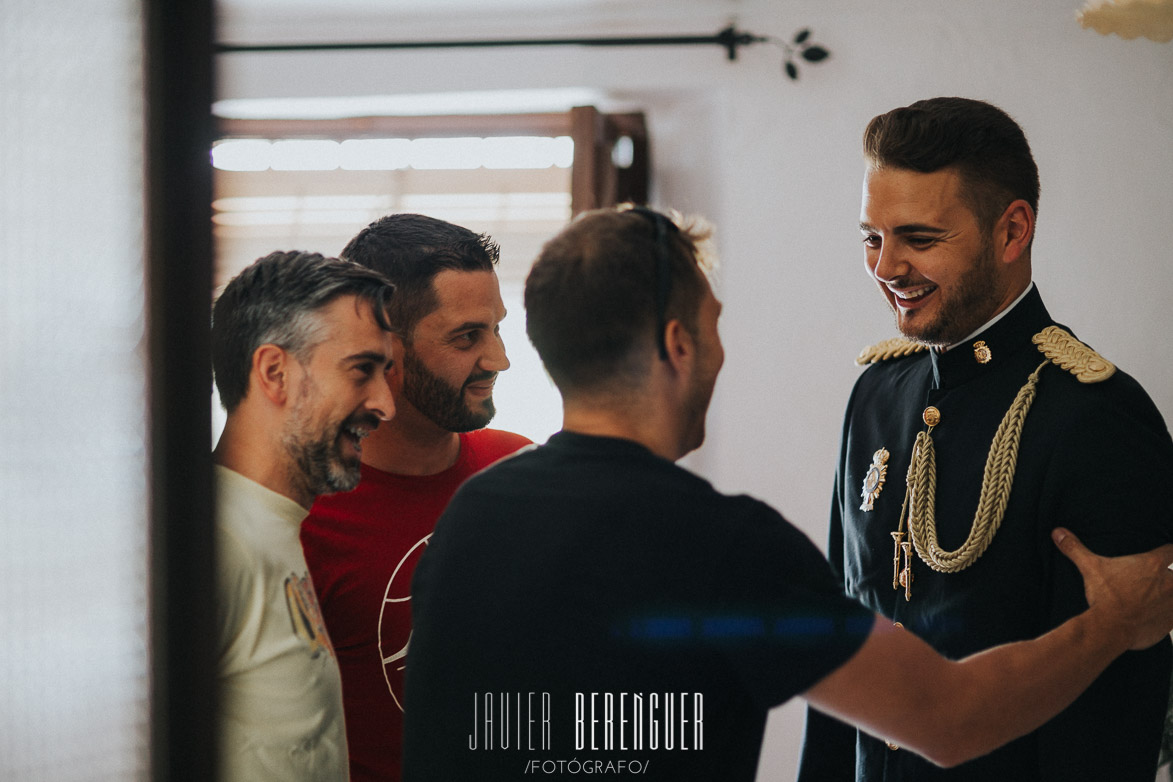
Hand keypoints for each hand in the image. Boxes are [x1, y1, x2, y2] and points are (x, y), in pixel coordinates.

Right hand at [1052, 527, 1172, 649]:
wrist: (1110, 628)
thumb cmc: (1105, 596)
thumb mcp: (1090, 568)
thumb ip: (1076, 548)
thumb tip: (1058, 532)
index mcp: (1156, 563)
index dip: (1167, 554)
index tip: (1158, 560)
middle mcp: (1172, 581)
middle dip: (1170, 573)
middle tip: (1155, 579)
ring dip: (1170, 593)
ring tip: (1157, 596)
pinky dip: (1168, 614)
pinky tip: (1157, 613)